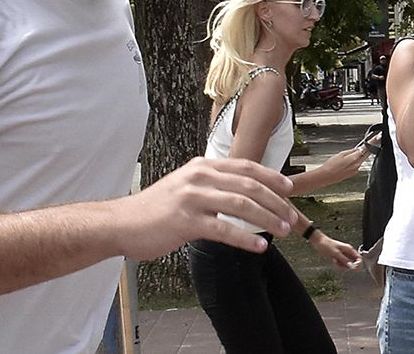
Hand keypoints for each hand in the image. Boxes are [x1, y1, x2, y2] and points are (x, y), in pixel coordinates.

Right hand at [114, 157, 296, 258]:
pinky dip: (246, 239)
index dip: (271, 177)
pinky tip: (259, 247)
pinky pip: (224, 229)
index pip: (245, 166)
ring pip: (241, 205)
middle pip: (248, 185)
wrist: (121, 223)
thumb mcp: (185, 186)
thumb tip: (243, 194)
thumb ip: (211, 185)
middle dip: (275, 201)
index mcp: (201, 166)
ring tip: (282, 230)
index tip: (289, 189)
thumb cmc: (155, 210)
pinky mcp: (186, 221)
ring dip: (267, 218)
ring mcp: (192, 198)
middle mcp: (198, 177)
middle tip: (291, 216)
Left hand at [310, 232, 361, 269]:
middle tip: (340, 264)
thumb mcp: (335, 253)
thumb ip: (344, 260)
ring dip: (341, 266)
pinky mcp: (339, 257)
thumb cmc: (326, 244)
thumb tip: (351, 266)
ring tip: (335, 261)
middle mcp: (348, 252)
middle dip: (347, 266)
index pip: (359, 258)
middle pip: (353, 263)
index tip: (352, 268)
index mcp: (349, 249)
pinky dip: (338, 265)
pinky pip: (342, 264)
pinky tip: (334, 261)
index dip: (358, 264)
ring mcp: (343, 255)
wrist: (318, 241)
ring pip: (347, 265)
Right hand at [322, 145, 368, 180]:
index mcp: (354, 159)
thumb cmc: (330, 166)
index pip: (366, 149)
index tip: (376, 138)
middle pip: (366, 155)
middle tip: (372, 141)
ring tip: (354, 151)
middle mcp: (357, 166)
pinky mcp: (353, 173)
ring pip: (361, 160)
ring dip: (361, 154)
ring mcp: (355, 170)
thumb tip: (358, 149)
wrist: (326, 176)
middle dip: (369, 148)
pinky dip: (356, 160)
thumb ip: (351, 151)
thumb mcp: (340, 154)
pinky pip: (357, 165)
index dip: (372, 143)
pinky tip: (349, 159)